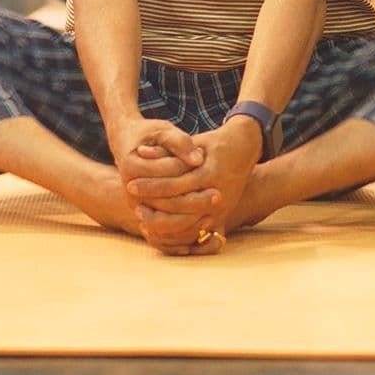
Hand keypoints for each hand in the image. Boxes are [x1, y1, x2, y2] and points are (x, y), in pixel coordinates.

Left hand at [122, 121, 263, 254]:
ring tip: (143, 219)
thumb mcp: (193, 142)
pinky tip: (160, 229)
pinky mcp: (221, 216)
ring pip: (188, 223)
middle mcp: (218, 192)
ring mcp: (222, 208)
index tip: (130, 184)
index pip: (175, 183)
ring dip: (164, 223)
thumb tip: (142, 152)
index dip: (151, 185)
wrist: (244, 149)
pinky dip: (177, 232)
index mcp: (210, 172)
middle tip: (134, 207)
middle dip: (155, 207)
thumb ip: (168, 149)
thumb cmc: (214, 144)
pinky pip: (197, 232)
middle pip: (180, 206)